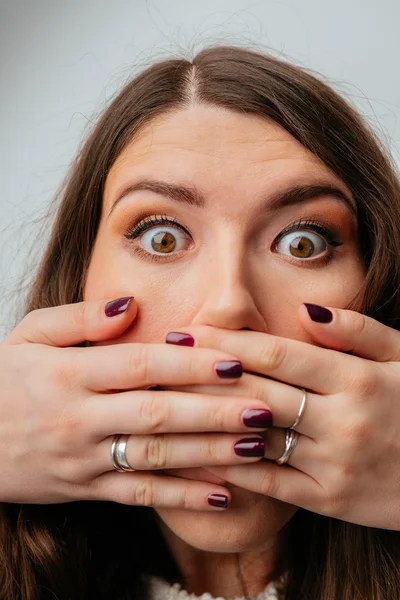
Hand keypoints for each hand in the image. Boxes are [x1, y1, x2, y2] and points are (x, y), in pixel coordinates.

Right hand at [0, 297, 271, 509]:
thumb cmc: (1, 380)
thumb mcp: (28, 335)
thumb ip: (80, 318)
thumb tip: (132, 306)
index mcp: (69, 373)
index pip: (140, 365)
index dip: (190, 363)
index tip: (235, 360)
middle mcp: (80, 418)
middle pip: (157, 413)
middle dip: (215, 411)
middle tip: (264, 406)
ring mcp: (83, 458)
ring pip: (155, 457)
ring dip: (208, 454)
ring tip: (256, 448)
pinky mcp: (84, 489)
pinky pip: (138, 496)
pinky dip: (180, 498)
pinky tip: (221, 496)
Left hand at [163, 304, 399, 528]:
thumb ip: (358, 331)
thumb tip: (306, 310)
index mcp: (358, 379)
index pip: (278, 354)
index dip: (229, 341)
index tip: (190, 330)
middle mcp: (342, 421)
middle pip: (257, 392)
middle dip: (204, 374)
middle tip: (161, 359)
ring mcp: (333, 464)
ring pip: (255, 438)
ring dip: (206, 419)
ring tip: (164, 402)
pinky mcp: (328, 500)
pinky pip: (268, 483)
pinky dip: (229, 466)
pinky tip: (195, 451)